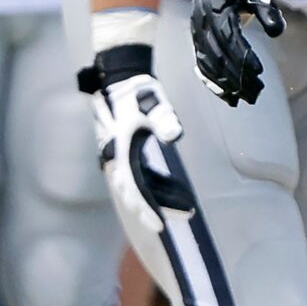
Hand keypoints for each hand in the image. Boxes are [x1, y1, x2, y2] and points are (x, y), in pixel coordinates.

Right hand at [81, 44, 197, 246]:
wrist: (121, 80)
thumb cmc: (137, 92)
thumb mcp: (153, 104)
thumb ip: (164, 120)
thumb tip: (175, 134)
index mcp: (122, 152)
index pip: (135, 189)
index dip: (147, 208)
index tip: (159, 226)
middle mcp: (118, 159)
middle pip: (137, 193)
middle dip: (159, 208)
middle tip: (185, 216)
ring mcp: (121, 157)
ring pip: (141, 186)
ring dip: (162, 197)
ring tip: (188, 205)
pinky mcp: (127, 152)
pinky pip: (142, 176)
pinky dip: (158, 185)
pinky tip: (176, 190)